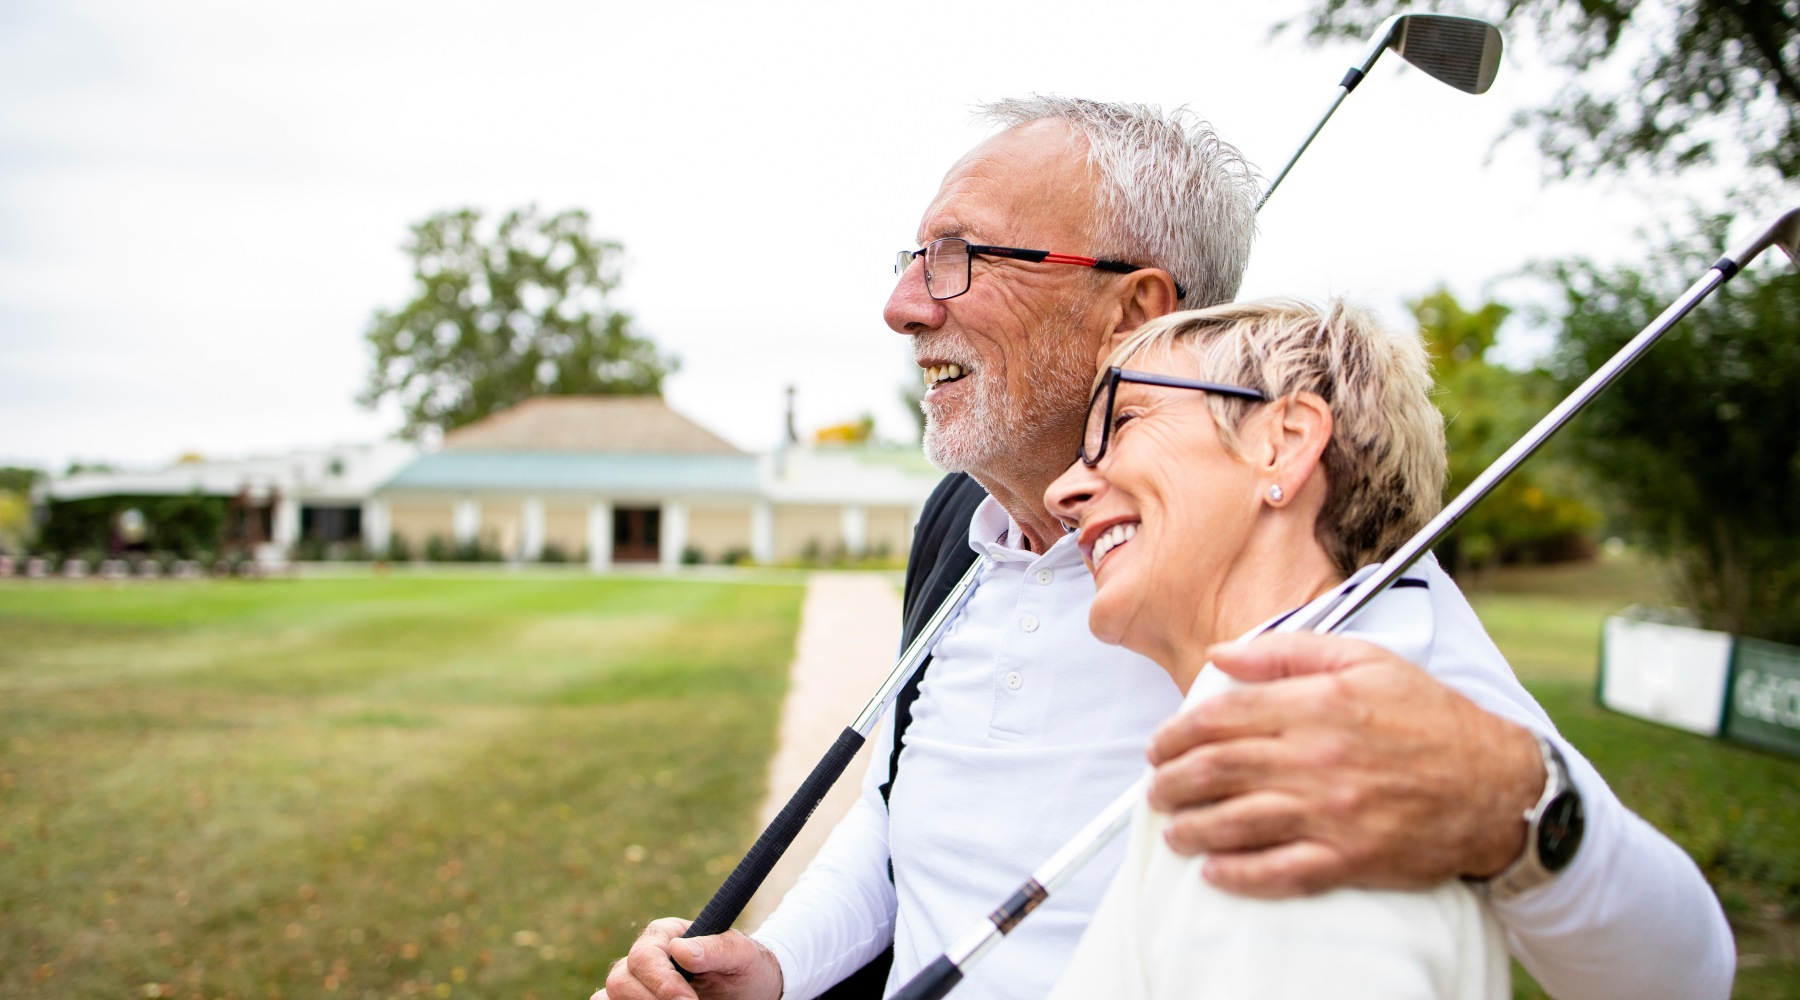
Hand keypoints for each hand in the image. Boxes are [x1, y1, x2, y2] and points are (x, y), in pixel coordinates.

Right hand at [596, 918, 783, 999]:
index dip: (662, 982)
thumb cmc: (745, 969)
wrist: (748, 992)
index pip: (644, 956)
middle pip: (620, 979)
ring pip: (609, 995)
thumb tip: (680, 949)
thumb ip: (717, 948)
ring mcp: (636, 982)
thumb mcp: (742, 956)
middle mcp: (644, 956)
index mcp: (665, 934)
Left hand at [1145, 632, 1544, 897]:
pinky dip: (1236, 875)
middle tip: (1157, 789)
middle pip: (1217, 770)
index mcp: (1317, 704)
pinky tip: (1214, 871)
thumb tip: (1223, 653)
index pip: (1220, 717)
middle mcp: (1317, 758)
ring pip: (1235, 823)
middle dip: (1171, 782)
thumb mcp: (1366, 660)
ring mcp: (1331, 812)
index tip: (1160, 745)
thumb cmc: (1432, 718)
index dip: (1176, 733)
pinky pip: (1277, 872)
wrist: (1498, 786)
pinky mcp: (1349, 858)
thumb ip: (1287, 650)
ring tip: (1174, 830)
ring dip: (1190, 829)